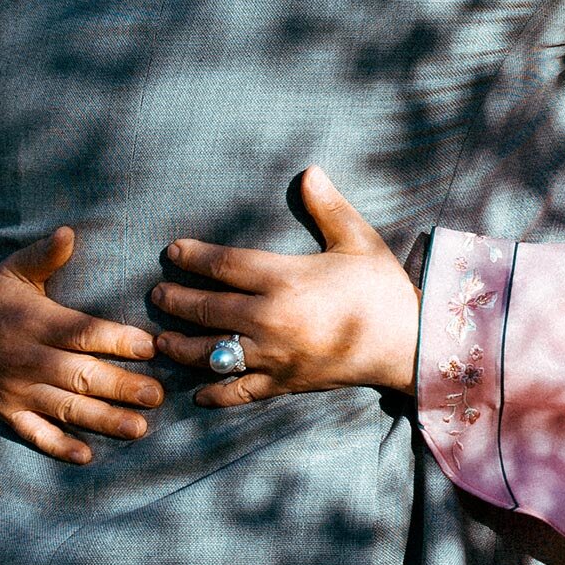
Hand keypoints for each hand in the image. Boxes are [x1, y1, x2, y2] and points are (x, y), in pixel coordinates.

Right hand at [0, 227, 162, 464]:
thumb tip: (68, 231)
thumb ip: (44, 254)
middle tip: (157, 395)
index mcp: (37, 323)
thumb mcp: (16, 270)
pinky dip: (57, 446)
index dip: (117, 340)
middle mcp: (28, 359)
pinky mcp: (7, 411)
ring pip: (64, 408)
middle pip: (79, 375)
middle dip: (120, 386)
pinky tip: (86, 457)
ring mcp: (17, 389)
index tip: (151, 347)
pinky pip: (33, 433)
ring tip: (138, 428)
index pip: (82, 333)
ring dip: (102, 420)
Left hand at [152, 167, 417, 405]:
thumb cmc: (382, 288)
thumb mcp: (359, 240)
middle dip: (176, 301)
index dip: (193, 257)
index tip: (172, 252)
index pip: (223, 265)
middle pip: (207, 309)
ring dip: (181, 346)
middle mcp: (270, 319)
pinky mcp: (283, 383)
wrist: (408, 343)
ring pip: (211, 353)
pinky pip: (238, 391)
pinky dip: (213, 393)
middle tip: (157, 293)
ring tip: (163, 338)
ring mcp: (273, 356)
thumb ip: (328, 207)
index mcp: (284, 279)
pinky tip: (195, 390)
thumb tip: (308, 171)